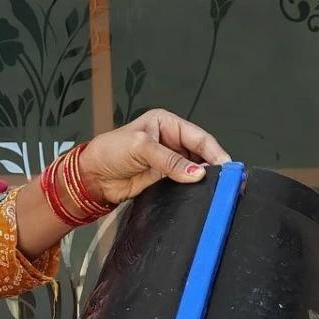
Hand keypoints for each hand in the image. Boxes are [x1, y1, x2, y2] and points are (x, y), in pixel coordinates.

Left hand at [76, 109, 230, 204]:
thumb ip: (170, 160)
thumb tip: (196, 173)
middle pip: (201, 154)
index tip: (227, 166)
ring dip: (204, 179)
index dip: (214, 152)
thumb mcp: (141, 148)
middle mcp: (171, 141)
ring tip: (217, 189)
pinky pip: (185, 184)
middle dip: (213, 166)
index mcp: (167, 124)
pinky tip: (201, 195)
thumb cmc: (110, 151)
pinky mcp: (164, 179)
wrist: (92, 177)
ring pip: (195, 170)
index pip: (199, 137)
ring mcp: (169, 161)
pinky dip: (193, 189)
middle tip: (226, 181)